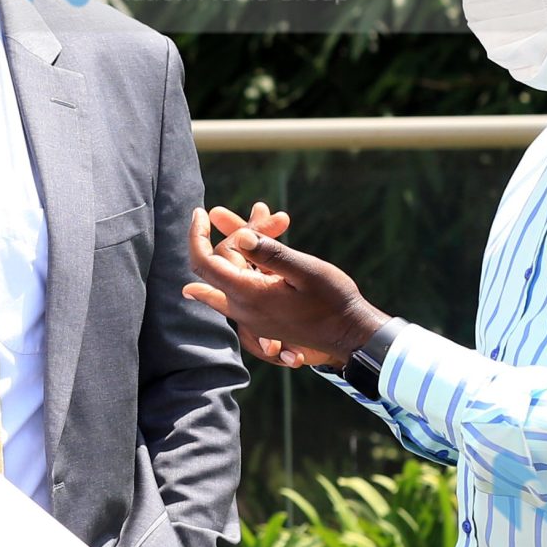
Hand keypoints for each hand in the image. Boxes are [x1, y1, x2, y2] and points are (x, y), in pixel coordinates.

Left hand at [184, 205, 388, 369]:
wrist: (350, 335)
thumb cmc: (333, 302)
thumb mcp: (306, 271)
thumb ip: (271, 254)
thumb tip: (240, 236)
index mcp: (249, 296)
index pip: (204, 263)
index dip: (196, 236)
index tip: (201, 212)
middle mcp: (243, 309)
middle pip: (220, 263)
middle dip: (239, 232)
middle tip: (270, 212)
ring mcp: (251, 315)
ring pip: (233, 273)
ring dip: (244, 244)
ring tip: (267, 215)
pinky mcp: (262, 316)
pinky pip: (244, 285)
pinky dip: (252, 260)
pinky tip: (253, 240)